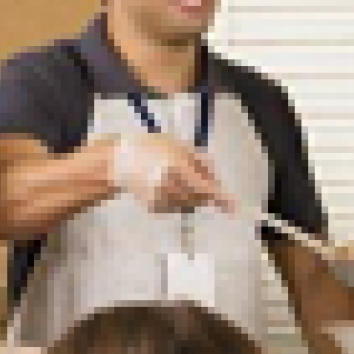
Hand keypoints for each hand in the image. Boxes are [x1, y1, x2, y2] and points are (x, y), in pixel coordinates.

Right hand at [110, 133, 236, 213]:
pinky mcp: (154, 207)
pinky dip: (177, 198)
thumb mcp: (178, 145)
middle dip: (204, 189)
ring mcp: (159, 199)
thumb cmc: (150, 147)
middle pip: (199, 196)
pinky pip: (176, 207)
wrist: (118, 161)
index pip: (205, 187)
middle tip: (195, 173)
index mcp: (176, 168)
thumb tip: (216, 180)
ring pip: (189, 204)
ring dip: (191, 194)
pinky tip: (165, 186)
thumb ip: (200, 162)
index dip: (221, 197)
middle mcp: (168, 186)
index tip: (234, 207)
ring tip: (175, 177)